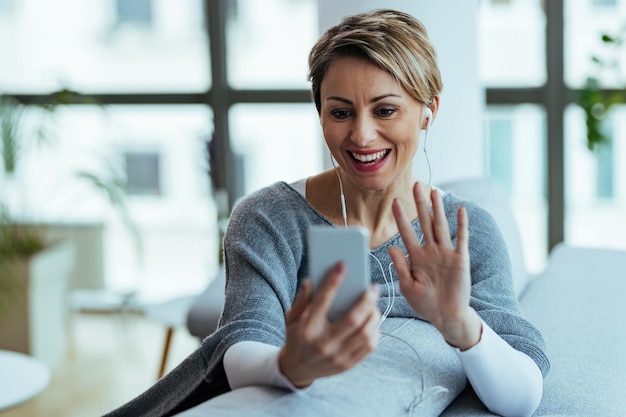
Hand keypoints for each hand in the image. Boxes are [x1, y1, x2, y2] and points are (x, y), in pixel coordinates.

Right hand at [278, 262, 380, 387]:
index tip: (342, 266)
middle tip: (373, 287)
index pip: (323, 300)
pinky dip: (375, 332)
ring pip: (365, 333)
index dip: (333, 281)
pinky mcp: (348, 365)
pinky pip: (369, 347)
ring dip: (374, 316)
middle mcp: (323, 343)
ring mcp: (337, 356)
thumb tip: (311, 280)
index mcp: (307, 328)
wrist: (297, 369)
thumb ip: (301, 299)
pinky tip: (372, 322)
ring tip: (374, 305)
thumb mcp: (292, 317)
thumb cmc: (296, 337)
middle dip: (366, 300)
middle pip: (353, 319)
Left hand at [389, 182, 480, 349]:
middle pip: (424, 222)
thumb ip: (400, 266)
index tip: (394, 202)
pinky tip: (460, 210)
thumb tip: (391, 248)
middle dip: (419, 204)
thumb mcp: (407, 287)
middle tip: (415, 185)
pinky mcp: (460, 259)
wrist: (446, 317)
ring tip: (434, 191)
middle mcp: (430, 251)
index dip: (400, 218)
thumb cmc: (425, 304)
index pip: (406, 232)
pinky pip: (461, 239)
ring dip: (438, 208)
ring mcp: (445, 253)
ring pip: (440, 226)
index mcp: (416, 257)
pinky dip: (461, 224)